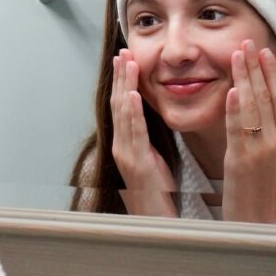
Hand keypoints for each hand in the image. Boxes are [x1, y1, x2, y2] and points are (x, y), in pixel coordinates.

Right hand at [111, 49, 176, 216]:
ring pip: (122, 113)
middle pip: (118, 103)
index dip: (123, 80)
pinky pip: (134, 133)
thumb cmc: (157, 195)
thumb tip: (152, 117)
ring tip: (127, 63)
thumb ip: (149, 139)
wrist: (153, 223)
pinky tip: (132, 95)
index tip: (126, 58)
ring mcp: (126, 154)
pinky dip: (132, 112)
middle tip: (122, 51)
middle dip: (120, 76)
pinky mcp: (137, 163)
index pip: (123, 104)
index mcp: (127, 143)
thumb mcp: (153, 160)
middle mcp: (122, 145)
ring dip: (124, 85)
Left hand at [222, 40, 275, 222]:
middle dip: (264, 67)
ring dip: (247, 76)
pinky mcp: (242, 160)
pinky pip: (239, 128)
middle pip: (275, 95)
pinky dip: (237, 107)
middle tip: (253, 44)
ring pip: (256, 104)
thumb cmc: (271, 193)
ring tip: (239, 54)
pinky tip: (233, 89)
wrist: (263, 228)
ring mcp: (265, 150)